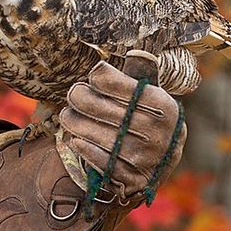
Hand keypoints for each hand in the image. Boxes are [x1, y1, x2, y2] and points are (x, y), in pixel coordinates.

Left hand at [58, 52, 186, 204]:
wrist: (163, 160)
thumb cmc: (148, 116)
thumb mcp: (151, 93)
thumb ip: (141, 73)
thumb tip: (135, 53)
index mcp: (162, 105)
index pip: (121, 85)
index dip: (99, 78)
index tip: (93, 78)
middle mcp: (156, 132)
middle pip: (101, 109)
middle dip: (79, 98)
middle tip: (73, 95)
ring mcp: (145, 157)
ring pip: (96, 135)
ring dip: (74, 123)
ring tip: (67, 116)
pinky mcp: (133, 178)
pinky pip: (100, 161)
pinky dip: (84, 149)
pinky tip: (76, 139)